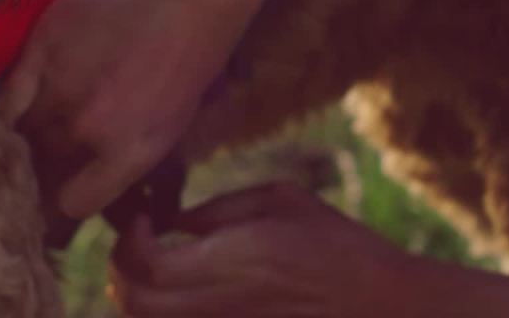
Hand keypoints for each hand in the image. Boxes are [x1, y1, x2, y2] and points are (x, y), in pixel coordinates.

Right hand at [5, 0, 281, 218]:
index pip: (70, 205)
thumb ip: (122, 163)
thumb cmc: (189, 60)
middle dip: (38, 174)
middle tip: (40, 163)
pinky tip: (14, 107)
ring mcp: (60, 88)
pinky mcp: (40, 50)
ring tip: (26, 134)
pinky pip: (7, 98)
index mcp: (126, 156)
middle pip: (41, 172)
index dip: (60, 204)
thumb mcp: (168, 129)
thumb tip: (89, 188)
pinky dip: (6, 110)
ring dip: (19, 142)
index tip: (56, 196)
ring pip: (18, 136)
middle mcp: (87, 130)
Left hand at [108, 182, 508, 317]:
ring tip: (155, 267)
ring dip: (139, 297)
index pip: (147, 268)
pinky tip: (183, 292)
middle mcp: (225, 306)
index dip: (128, 244)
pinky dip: (166, 314)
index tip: (143, 221)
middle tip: (138, 246)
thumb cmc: (340, 247)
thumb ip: (219, 209)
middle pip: (136, 305)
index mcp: (237, 262)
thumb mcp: (283, 201)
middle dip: (120, 273)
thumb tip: (170, 221)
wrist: (388, 310)